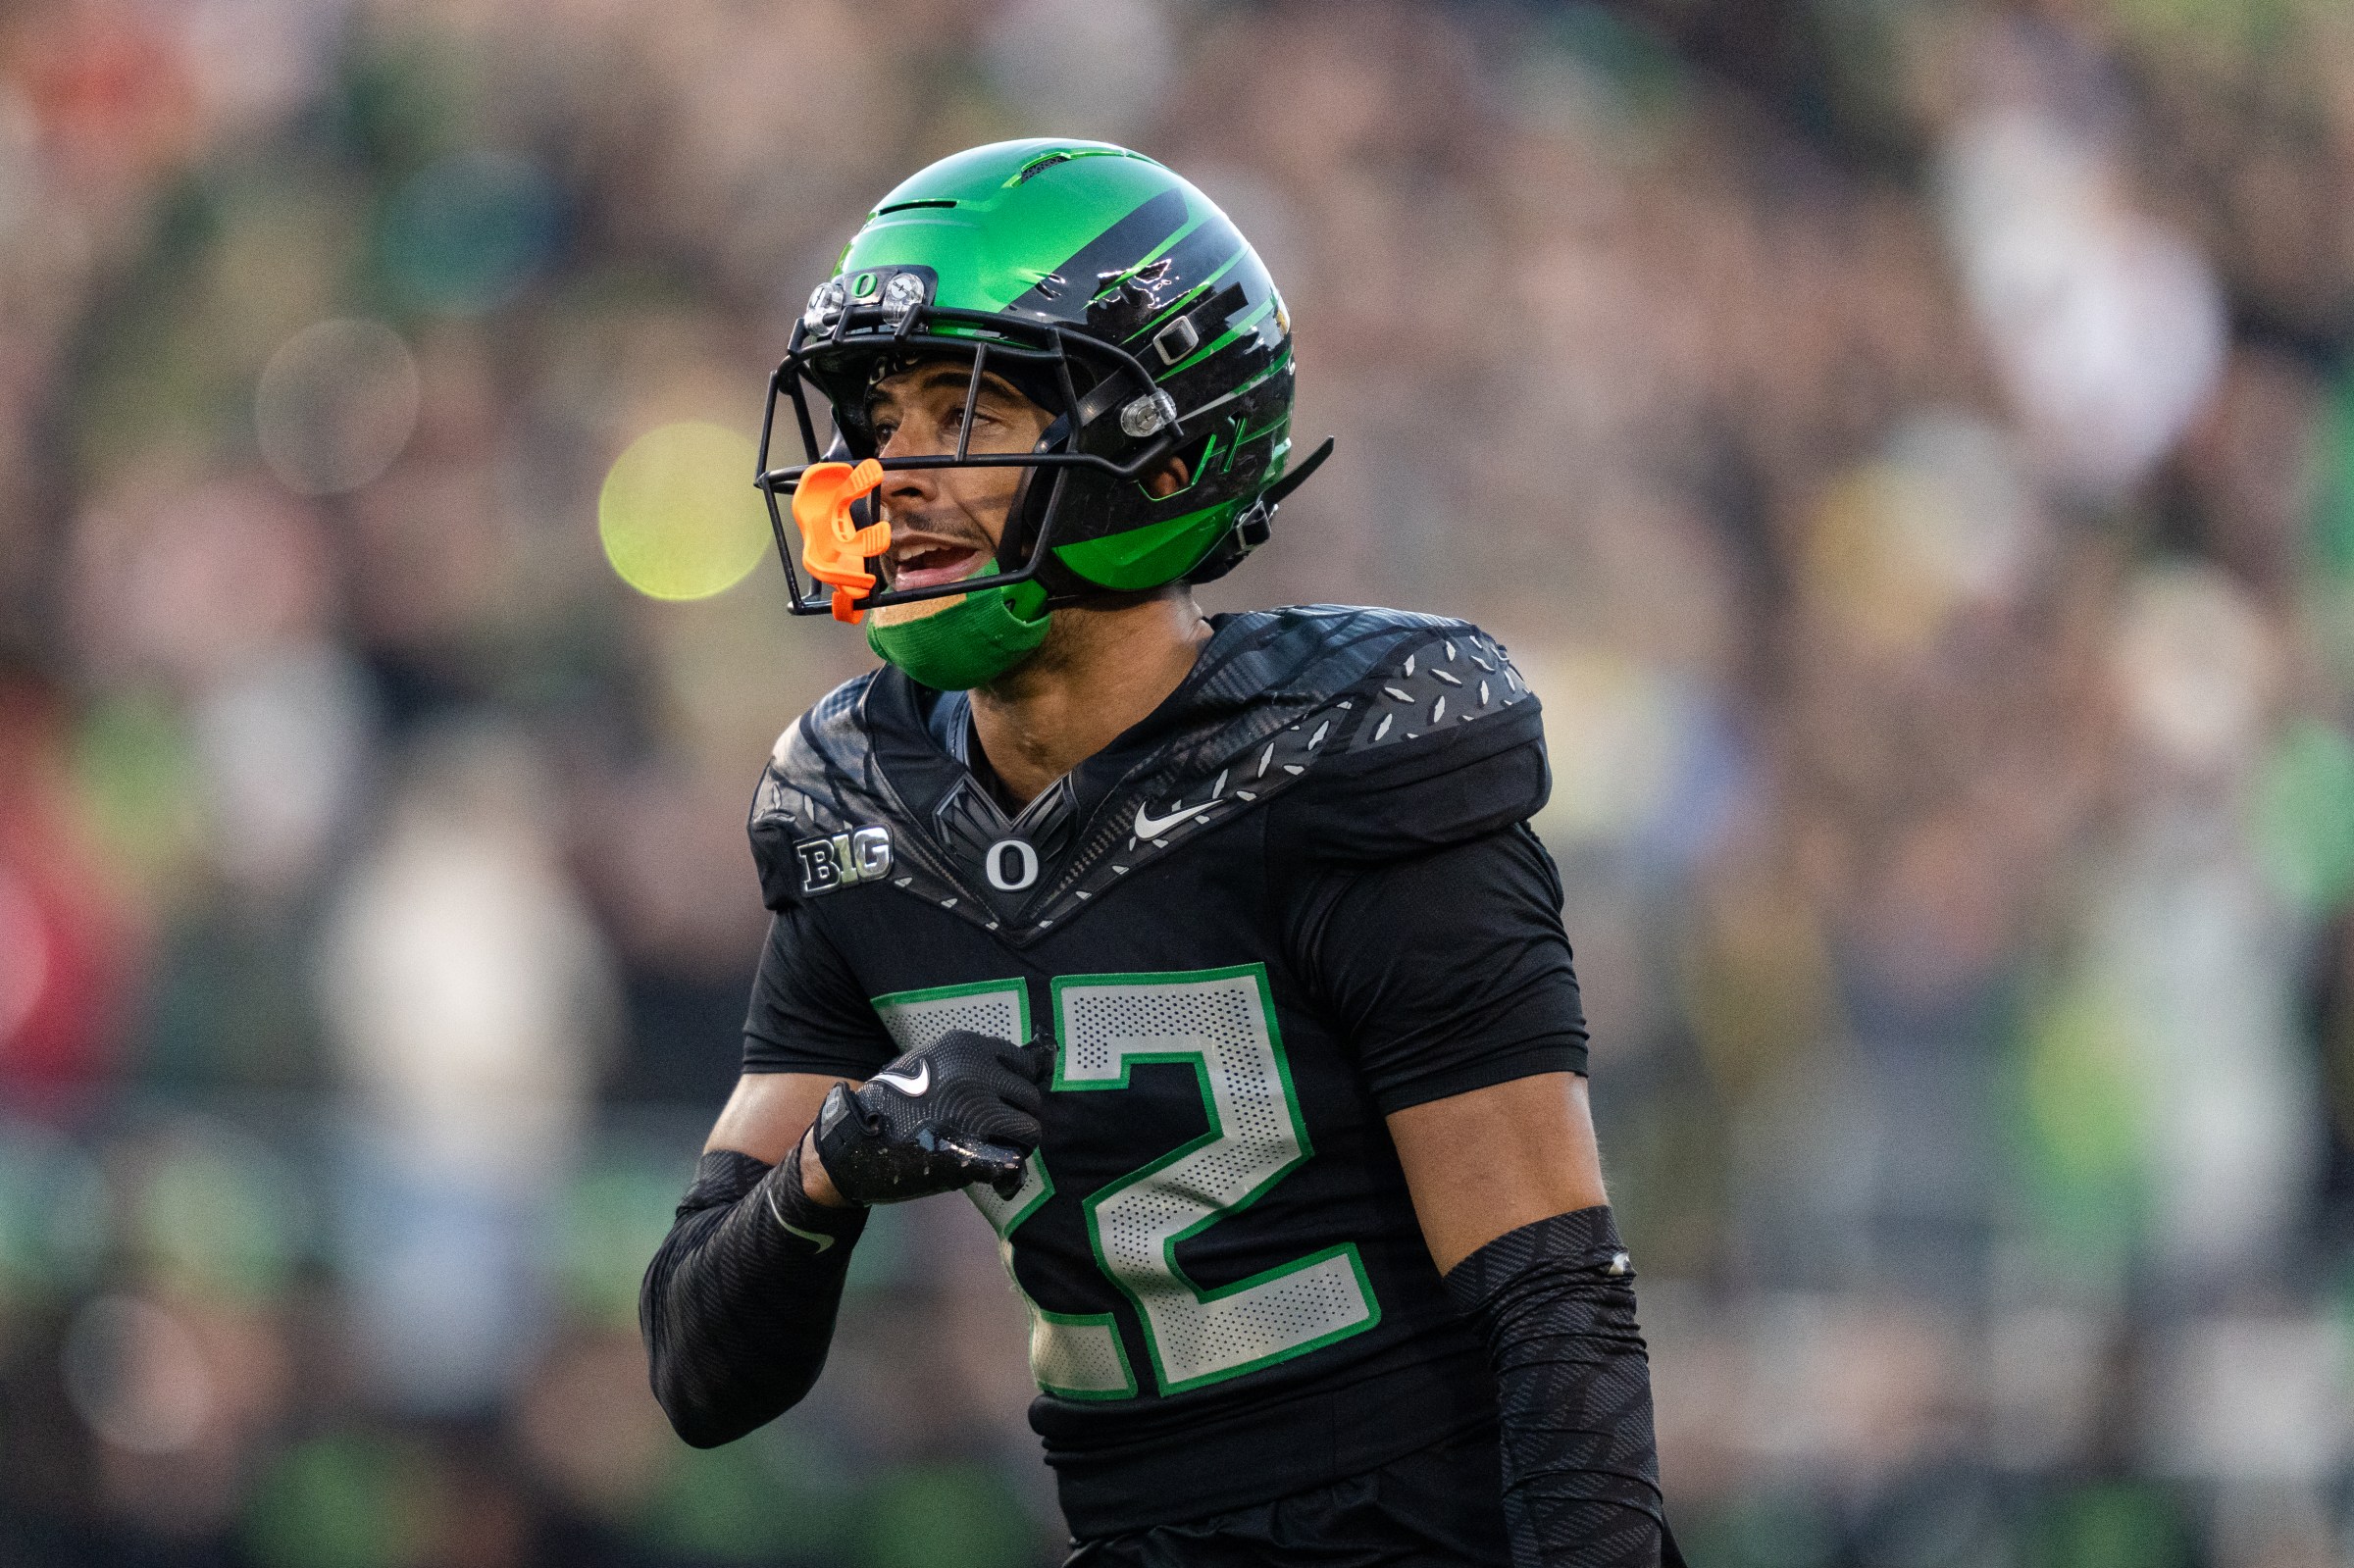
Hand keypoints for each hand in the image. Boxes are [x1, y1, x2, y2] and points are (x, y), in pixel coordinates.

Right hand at [811, 1029, 1051, 1203]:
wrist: (852, 1141)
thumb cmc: (895, 1102)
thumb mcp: (931, 1063)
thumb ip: (973, 1062)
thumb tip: (1031, 1064)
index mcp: (965, 1047)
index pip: (1022, 1064)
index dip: (1013, 1087)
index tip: (999, 1101)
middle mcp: (976, 1074)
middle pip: (1030, 1098)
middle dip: (1016, 1117)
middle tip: (993, 1132)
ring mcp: (975, 1113)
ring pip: (1029, 1130)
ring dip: (1015, 1144)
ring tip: (991, 1150)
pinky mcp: (971, 1153)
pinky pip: (1013, 1161)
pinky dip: (1009, 1171)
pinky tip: (995, 1174)